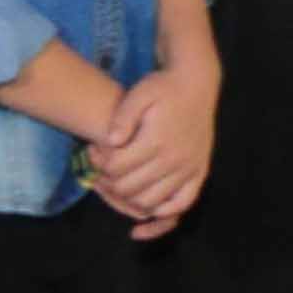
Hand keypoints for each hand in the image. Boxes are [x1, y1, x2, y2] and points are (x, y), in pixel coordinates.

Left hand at [92, 59, 217, 237]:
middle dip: (108, 181)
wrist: (197, 83)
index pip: (116, 168)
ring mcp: (189, 168)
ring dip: (129, 197)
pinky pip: (182, 202)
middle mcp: (174, 159)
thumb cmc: (164, 87)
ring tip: (120, 181)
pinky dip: (164, 210)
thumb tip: (110, 141)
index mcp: (156, 140)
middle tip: (101, 168)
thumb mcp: (139, 93)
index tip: (92, 151)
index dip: (98, 163)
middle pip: (129, 188)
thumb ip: (122, 117)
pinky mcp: (200, 171)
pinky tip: (149, 204)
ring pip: (150, 201)